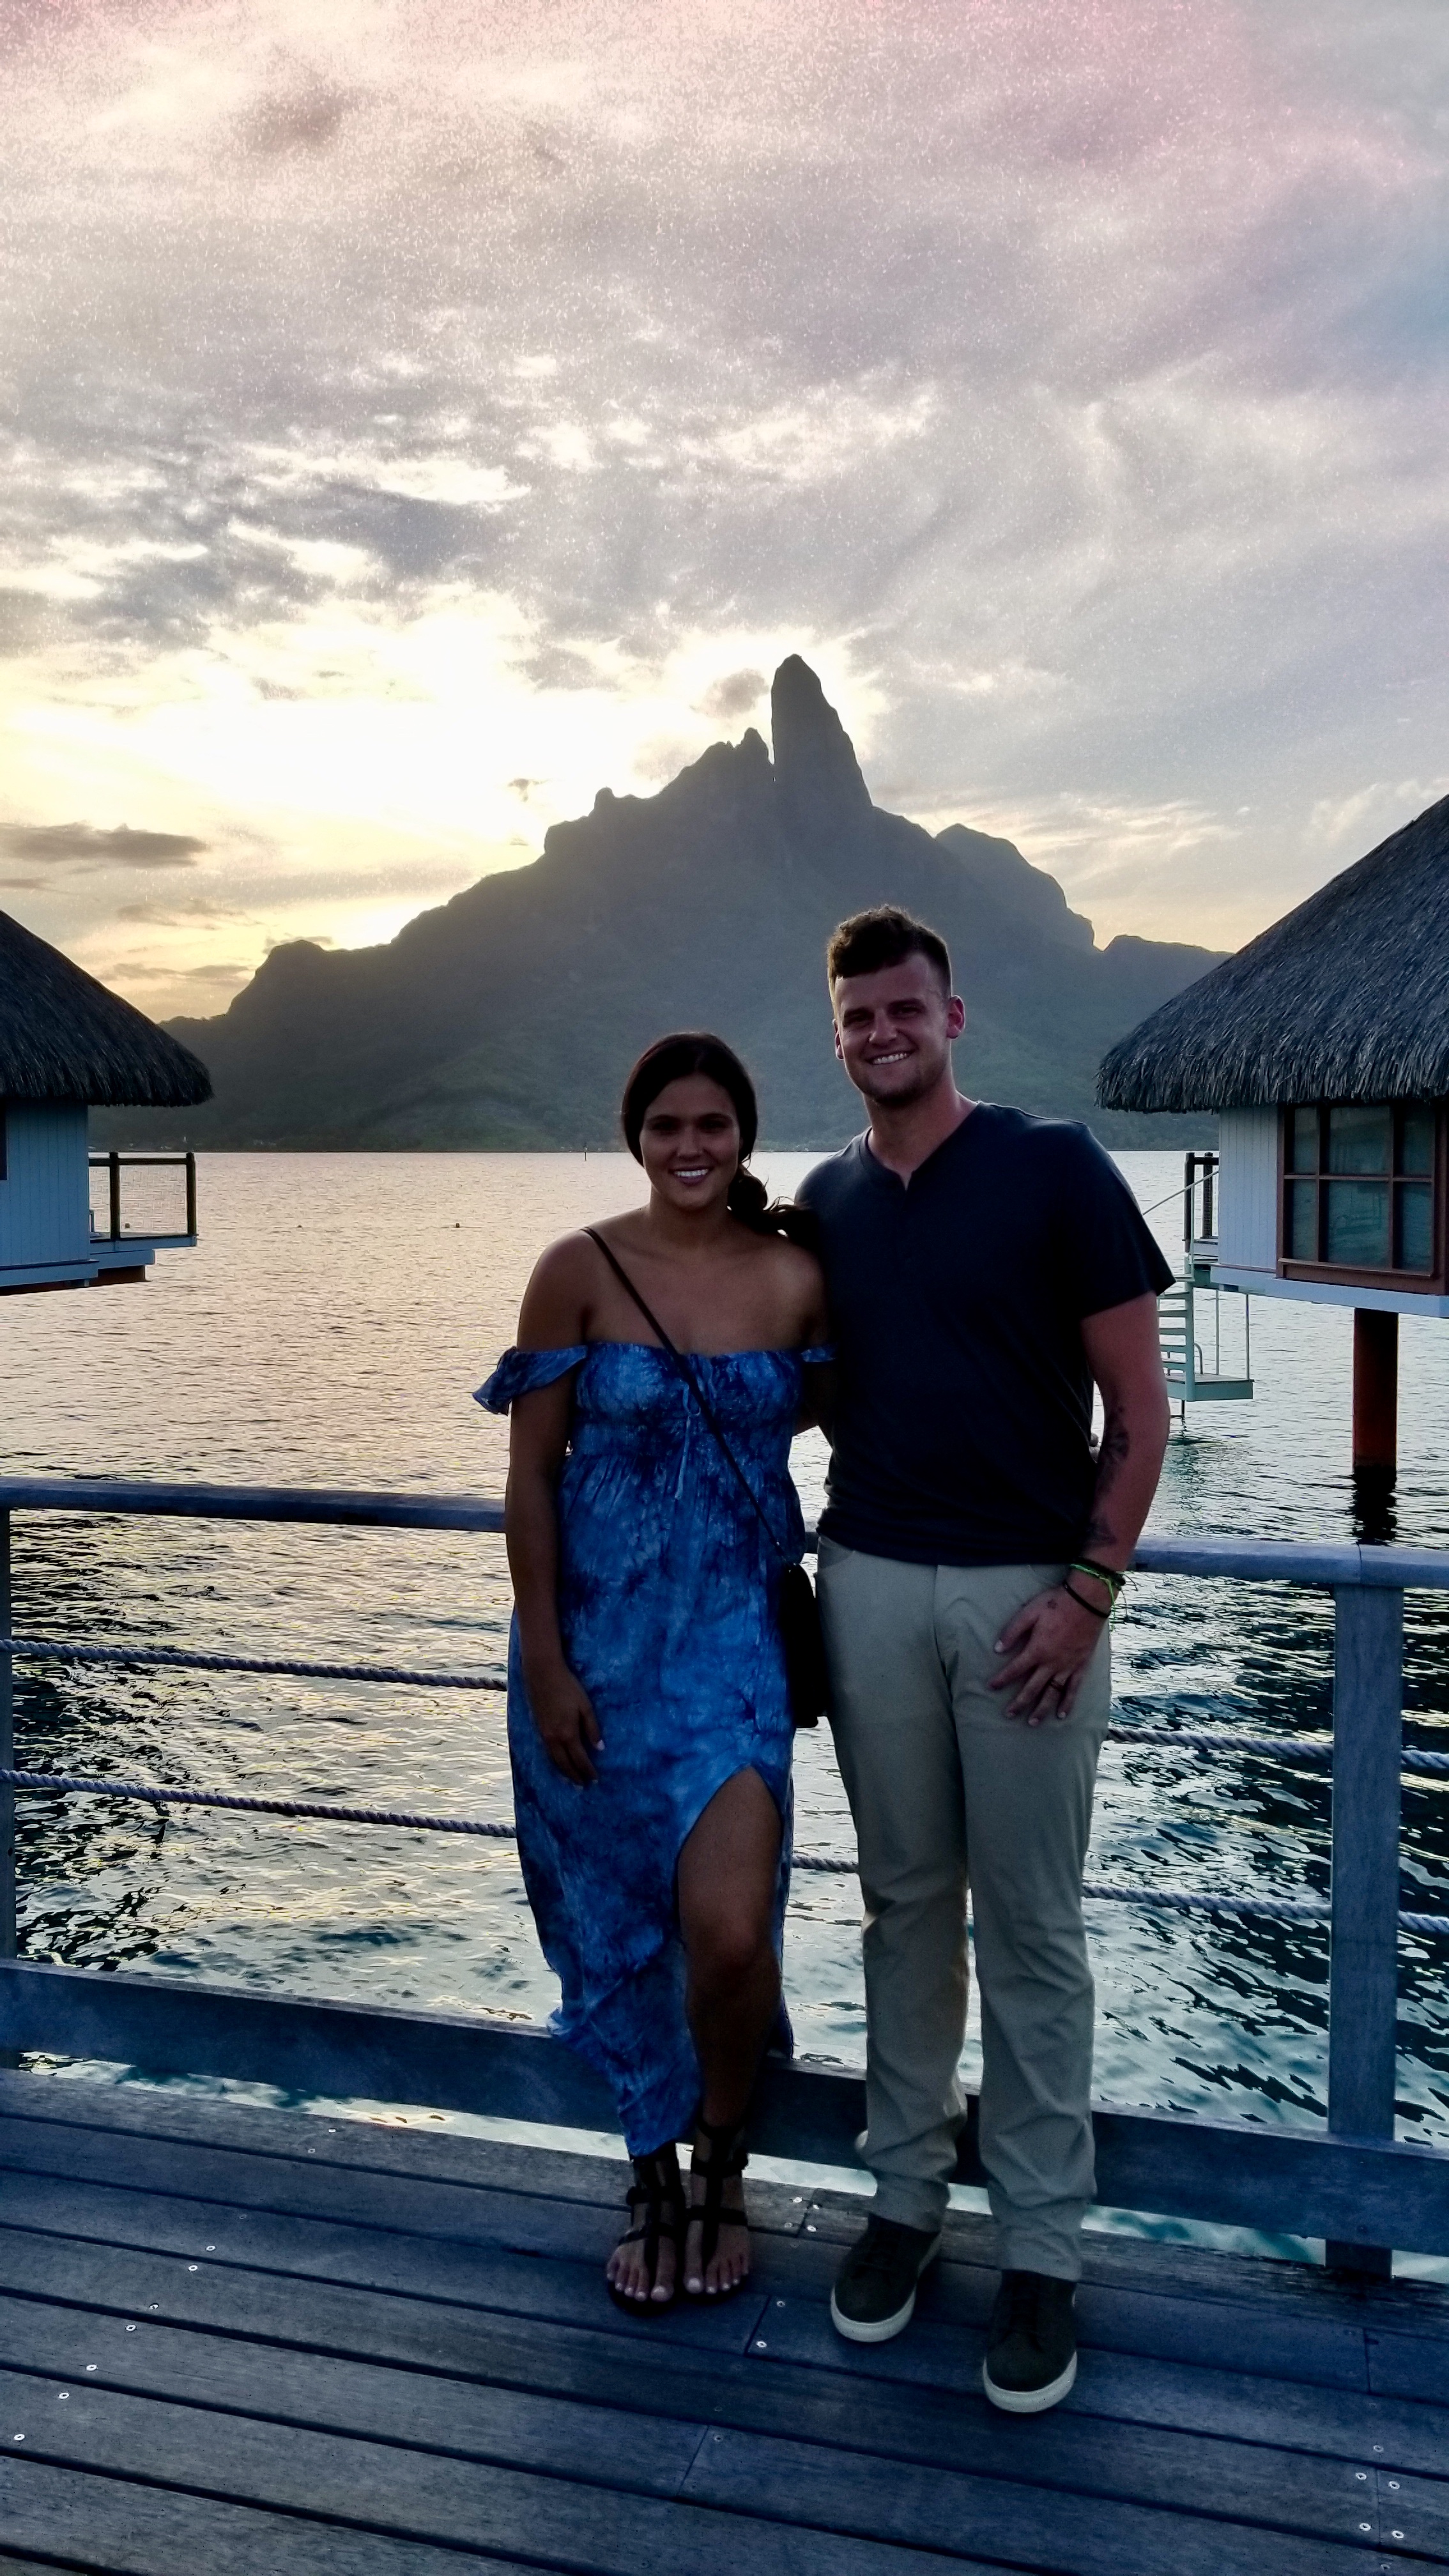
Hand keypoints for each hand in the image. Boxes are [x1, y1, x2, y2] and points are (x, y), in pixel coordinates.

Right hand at [526, 1660, 603, 1784]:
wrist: (542, 1673)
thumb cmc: (568, 1687)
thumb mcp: (585, 1706)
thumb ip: (592, 1728)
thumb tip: (600, 1748)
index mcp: (567, 1733)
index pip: (580, 1759)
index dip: (588, 1771)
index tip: (595, 1780)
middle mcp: (553, 1738)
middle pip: (564, 1764)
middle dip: (574, 1776)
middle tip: (583, 1786)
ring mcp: (543, 1734)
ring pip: (553, 1760)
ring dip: (563, 1771)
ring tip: (570, 1780)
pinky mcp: (538, 1728)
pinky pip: (546, 1752)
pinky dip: (554, 1761)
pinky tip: (557, 1762)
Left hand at [990, 1585, 1105, 1723]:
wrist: (1086, 1602)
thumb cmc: (1055, 1604)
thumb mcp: (1029, 1612)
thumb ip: (1013, 1631)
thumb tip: (997, 1648)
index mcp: (1037, 1650)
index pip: (1015, 1669)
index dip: (1002, 1679)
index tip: (991, 1687)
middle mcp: (1051, 1663)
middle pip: (1032, 1688)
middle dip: (1019, 1702)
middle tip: (1008, 1715)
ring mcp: (1067, 1667)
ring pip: (1052, 1693)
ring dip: (1041, 1709)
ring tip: (1031, 1722)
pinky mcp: (1081, 1666)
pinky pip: (1073, 1689)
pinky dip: (1067, 1703)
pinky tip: (1061, 1715)